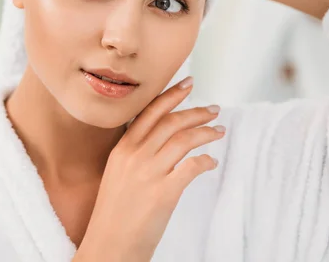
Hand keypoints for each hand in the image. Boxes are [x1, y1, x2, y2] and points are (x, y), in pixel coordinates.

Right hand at [74, 77, 223, 261]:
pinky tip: (212, 161)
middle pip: (170, 122)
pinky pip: (192, 166)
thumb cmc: (114, 213)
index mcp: (121, 149)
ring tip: (219, 131)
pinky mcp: (164, 193)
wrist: (110, 245)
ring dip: (206, 132)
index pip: (149, 113)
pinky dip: (206, 160)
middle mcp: (134, 156)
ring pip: (184, 140)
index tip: (188, 84)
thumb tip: (161, 142)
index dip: (171, 95)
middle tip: (213, 109)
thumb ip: (135, 155)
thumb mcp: (117, 174)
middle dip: (195, 111)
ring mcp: (149, 173)